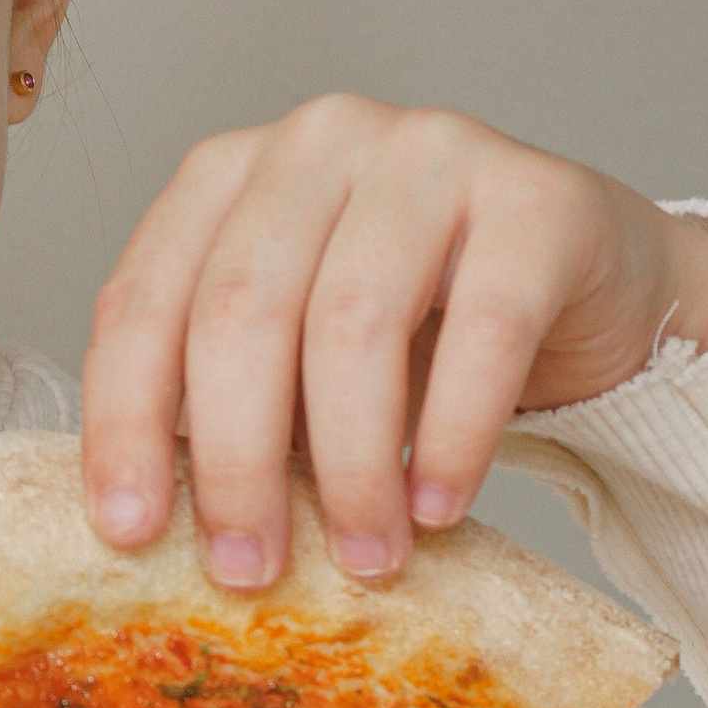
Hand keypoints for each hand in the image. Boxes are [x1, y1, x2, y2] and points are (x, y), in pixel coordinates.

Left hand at [81, 95, 707, 584]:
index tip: (127, 532)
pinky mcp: (536, 196)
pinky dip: (453, 435)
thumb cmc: (415, 328)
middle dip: (235, 459)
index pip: (145, 299)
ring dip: (351, 465)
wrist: (581, 288)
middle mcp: (317, 139)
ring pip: (353, 321)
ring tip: (364, 558)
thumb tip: (154, 531)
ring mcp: (429, 151)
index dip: (126, 420)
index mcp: (227, 173)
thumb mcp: (295, 360)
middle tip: (248, 568)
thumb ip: (227, 407)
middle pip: (240, 308)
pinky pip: (486, 329)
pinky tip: (439, 507)